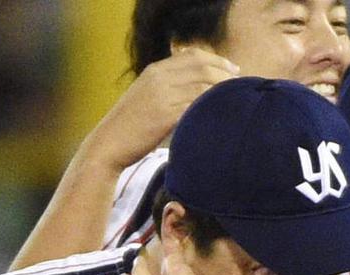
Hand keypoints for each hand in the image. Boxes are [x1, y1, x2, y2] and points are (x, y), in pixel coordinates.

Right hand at [95, 48, 238, 170]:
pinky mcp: (164, 115)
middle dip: (225, 74)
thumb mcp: (145, 97)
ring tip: (235, 100)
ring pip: (202, 86)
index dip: (216, 60)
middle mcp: (159, 78)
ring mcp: (162, 96)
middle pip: (202, 67)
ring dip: (222, 92)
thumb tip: (192, 90)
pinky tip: (222, 116)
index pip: (193, 55)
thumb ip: (166, 88)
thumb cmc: (129, 127)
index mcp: (155, 70)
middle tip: (240, 84)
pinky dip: (211, 109)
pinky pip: (195, 107)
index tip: (232, 69)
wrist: (109, 144)